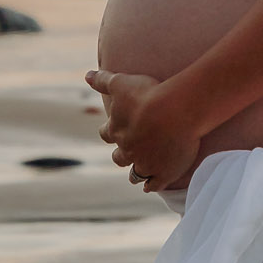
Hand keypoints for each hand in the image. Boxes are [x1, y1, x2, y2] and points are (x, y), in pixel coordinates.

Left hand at [87, 68, 201, 192]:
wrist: (175, 112)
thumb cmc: (149, 94)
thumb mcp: (121, 82)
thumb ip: (103, 80)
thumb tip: (86, 75)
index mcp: (116, 130)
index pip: (106, 134)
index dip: (110, 132)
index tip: (113, 131)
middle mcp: (127, 150)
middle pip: (119, 157)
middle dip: (122, 155)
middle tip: (128, 153)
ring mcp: (145, 164)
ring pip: (136, 174)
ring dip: (136, 173)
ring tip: (140, 173)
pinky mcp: (163, 173)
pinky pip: (154, 185)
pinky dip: (152, 185)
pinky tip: (151, 186)